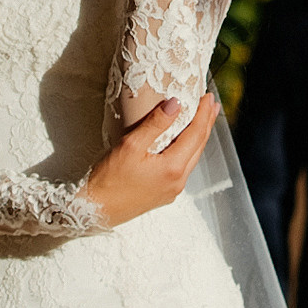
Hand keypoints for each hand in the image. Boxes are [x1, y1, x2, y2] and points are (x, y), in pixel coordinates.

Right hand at [82, 89, 219, 224]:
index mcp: (173, 168)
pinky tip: (183, 144)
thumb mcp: (131, 145)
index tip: (208, 96)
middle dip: (207, 124)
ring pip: (191, 158)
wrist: (94, 211)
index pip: (196, 134)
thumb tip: (175, 104)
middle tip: (212, 105)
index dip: (204, 113)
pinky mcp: (163, 194)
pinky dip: (187, 151)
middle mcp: (178, 181)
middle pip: (198, 147)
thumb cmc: (109, 179)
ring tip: (203, 121)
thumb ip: (155, 124)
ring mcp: (172, 190)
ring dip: (198, 138)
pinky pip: (182, 168)